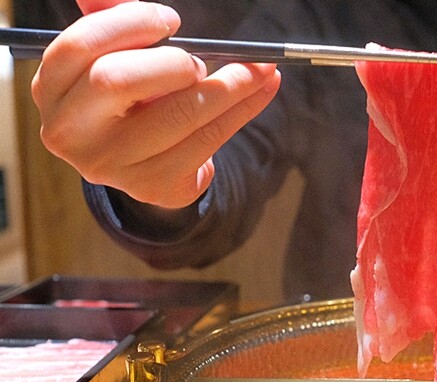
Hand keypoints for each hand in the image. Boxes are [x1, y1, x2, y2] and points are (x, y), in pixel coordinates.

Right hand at [31, 0, 280, 207]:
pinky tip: (264, 89)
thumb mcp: (116, 59)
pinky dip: (243, 109)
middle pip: (115, 80)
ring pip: (177, 116)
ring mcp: (110, 165)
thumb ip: (114, 24)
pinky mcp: (152, 185)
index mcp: (51, 89)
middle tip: (198, 61)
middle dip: (170, 61)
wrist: (148, 163)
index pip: (79, 47)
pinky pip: (207, 141)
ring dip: (229, 85)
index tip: (171, 20)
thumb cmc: (132, 98)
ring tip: (258, 69)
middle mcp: (70, 131)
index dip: (129, 25)